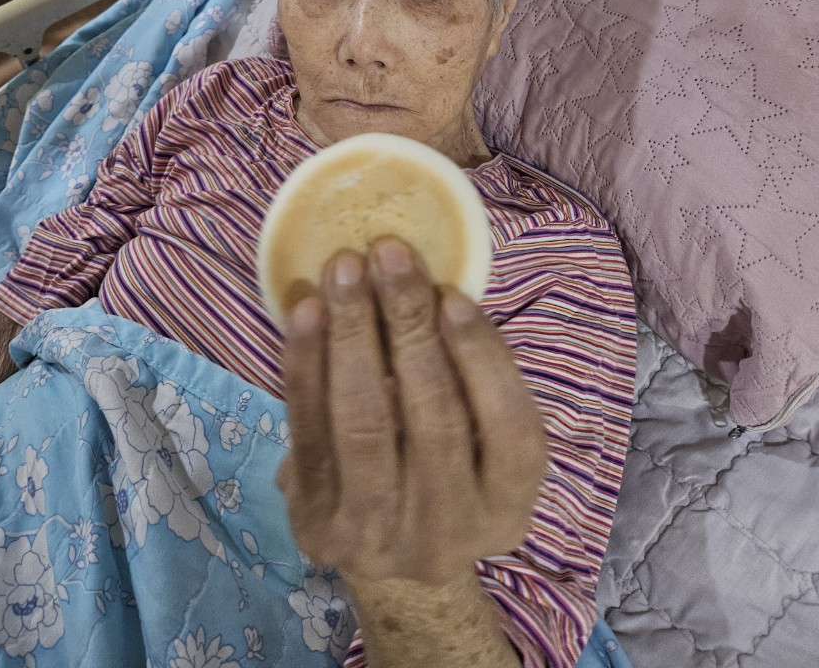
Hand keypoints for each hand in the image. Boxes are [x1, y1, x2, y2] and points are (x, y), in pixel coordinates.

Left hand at [277, 238, 548, 588]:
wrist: (385, 566)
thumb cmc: (437, 471)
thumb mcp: (474, 444)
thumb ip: (464, 378)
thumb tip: (425, 278)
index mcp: (507, 506)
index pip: (511, 431)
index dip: (483, 359)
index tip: (452, 294)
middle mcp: (451, 531)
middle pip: (435, 418)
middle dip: (409, 323)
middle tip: (388, 252)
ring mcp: (381, 534)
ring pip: (367, 422)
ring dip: (353, 332)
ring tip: (345, 268)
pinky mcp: (319, 525)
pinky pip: (309, 429)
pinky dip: (306, 362)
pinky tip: (307, 310)